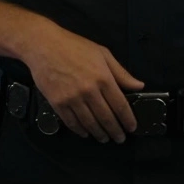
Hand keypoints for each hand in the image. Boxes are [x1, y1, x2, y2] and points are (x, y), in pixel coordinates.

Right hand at [21, 24, 143, 143]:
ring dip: (99, 134)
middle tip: (119, 138)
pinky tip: (85, 133)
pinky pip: (71, 122)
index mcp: (103, 78)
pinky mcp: (57, 103)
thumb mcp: (102, 54)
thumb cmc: (74, 46)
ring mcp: (72, 99)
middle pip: (106, 118)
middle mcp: (89, 91)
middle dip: (115, 131)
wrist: (44, 45)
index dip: (128, 120)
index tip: (131, 127)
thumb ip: (121, 72)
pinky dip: (80, 130)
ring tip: (104, 138)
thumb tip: (139, 86)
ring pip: (90, 123)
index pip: (120, 105)